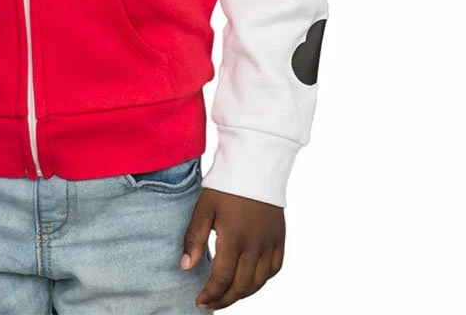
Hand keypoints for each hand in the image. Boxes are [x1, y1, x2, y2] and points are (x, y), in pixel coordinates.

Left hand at [181, 187, 284, 309]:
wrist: (254, 165)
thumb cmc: (226, 185)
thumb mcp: (204, 208)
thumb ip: (194, 238)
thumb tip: (186, 266)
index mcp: (234, 239)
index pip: (222, 279)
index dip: (210, 294)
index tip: (199, 302)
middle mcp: (255, 246)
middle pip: (241, 287)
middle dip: (224, 300)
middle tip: (210, 304)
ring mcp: (270, 243)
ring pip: (258, 282)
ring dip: (242, 294)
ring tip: (226, 296)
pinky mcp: (279, 238)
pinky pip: (273, 269)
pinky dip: (261, 281)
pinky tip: (249, 281)